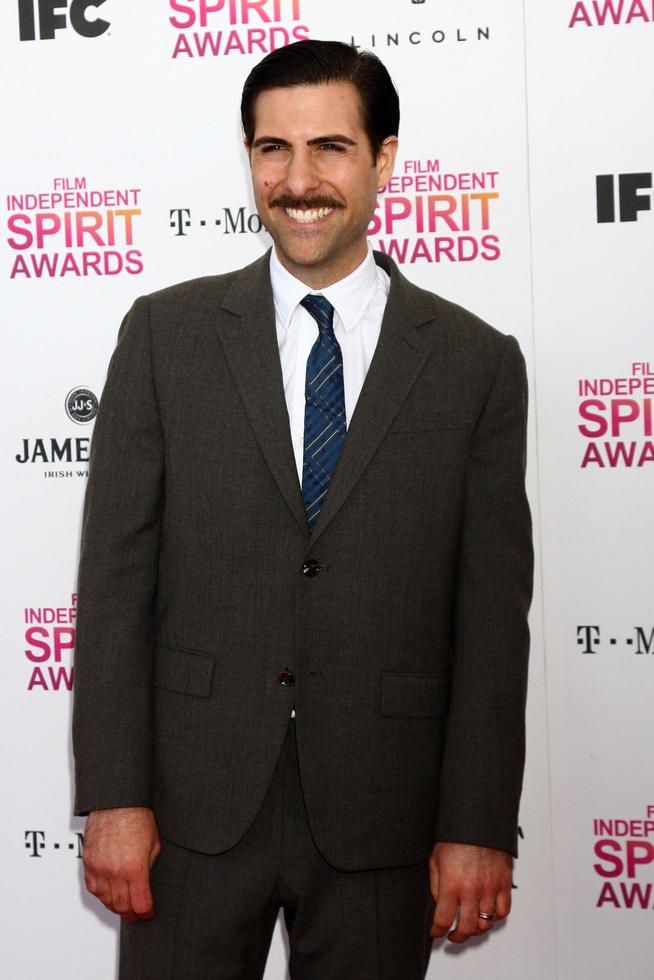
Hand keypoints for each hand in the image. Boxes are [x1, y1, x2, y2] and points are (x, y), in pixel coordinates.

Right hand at [83, 806, 160, 922]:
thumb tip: (146, 883)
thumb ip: (149, 867)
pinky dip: (101, 895)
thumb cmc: (137, 816)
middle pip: (122, 906)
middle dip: (131, 914)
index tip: (149, 913)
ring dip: (116, 907)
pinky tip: (108, 895)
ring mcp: (99, 868)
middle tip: (137, 915)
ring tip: (124, 907)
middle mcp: (115, 871)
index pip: (140, 903)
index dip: (146, 912)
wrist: (116, 802)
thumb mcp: (154, 844)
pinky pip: (93, 888)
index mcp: (135, 867)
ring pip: (105, 900)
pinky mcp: (88, 862)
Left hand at [428, 841, 511, 942]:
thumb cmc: (456, 836)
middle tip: (452, 935)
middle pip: (466, 928)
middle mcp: (472, 890)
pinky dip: (495, 918)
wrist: (478, 821)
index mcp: (451, 884)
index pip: (443, 920)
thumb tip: (438, 903)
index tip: (435, 932)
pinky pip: (503, 911)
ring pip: (486, 924)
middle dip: (457, 936)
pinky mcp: (504, 883)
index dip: (437, 931)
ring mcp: (490, 889)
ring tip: (469, 927)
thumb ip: (436, 884)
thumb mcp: (435, 859)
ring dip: (476, 930)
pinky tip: (487, 915)